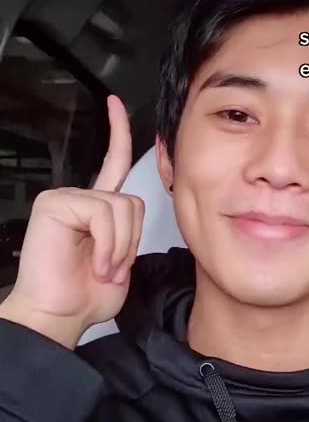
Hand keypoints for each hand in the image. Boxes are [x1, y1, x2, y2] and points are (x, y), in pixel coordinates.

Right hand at [0, 96, 144, 347]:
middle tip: (113, 267)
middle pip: (132, 200)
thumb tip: (138, 216)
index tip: (115, 104)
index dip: (117, 133)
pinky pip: (103, 213)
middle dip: (131, 240)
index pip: (113, 163)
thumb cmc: (85, 295)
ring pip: (121, 206)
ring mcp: (65, 198)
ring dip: (120, 246)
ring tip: (103, 268)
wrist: (58, 317)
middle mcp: (81, 199)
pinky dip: (108, 244)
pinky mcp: (55, 203)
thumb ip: (130, 233)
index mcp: (97, 210)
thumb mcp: (122, 261)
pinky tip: (96, 262)